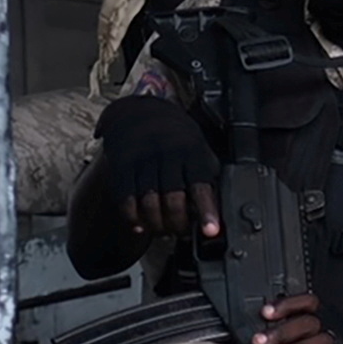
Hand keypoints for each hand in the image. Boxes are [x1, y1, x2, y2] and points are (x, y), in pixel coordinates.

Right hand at [95, 94, 222, 238]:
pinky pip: (126, 199)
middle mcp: (167, 157)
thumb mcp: (199, 148)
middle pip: (173, 201)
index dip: (206, 211)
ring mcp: (143, 162)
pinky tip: (139, 225)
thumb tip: (220, 207)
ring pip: (149, 204)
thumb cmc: (176, 137)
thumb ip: (207, 175)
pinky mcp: (122, 167)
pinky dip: (132, 217)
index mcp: (192, 154)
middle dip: (178, 224)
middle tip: (181, 233)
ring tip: (163, 231)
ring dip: (156, 225)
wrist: (139, 111)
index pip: (201, 187)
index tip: (211, 232)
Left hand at [254, 294, 342, 343]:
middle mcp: (328, 326)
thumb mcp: (307, 330)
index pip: (304, 302)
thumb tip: (254, 331)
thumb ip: (287, 327)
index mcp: (318, 314)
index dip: (285, 305)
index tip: (265, 313)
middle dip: (282, 331)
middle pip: (307, 323)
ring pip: (321, 342)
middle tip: (259, 341)